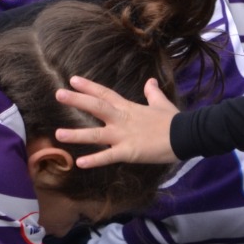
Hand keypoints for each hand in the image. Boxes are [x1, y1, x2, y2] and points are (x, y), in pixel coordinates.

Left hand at [53, 75, 177, 168]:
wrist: (185, 134)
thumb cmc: (173, 120)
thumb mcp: (161, 103)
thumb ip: (152, 93)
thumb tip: (150, 82)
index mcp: (128, 107)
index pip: (105, 93)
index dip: (89, 87)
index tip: (73, 80)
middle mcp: (122, 119)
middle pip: (96, 107)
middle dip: (77, 100)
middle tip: (58, 93)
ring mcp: (124, 136)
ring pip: (96, 134)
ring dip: (76, 134)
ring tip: (58, 134)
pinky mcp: (129, 152)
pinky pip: (108, 157)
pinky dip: (95, 160)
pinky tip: (80, 163)